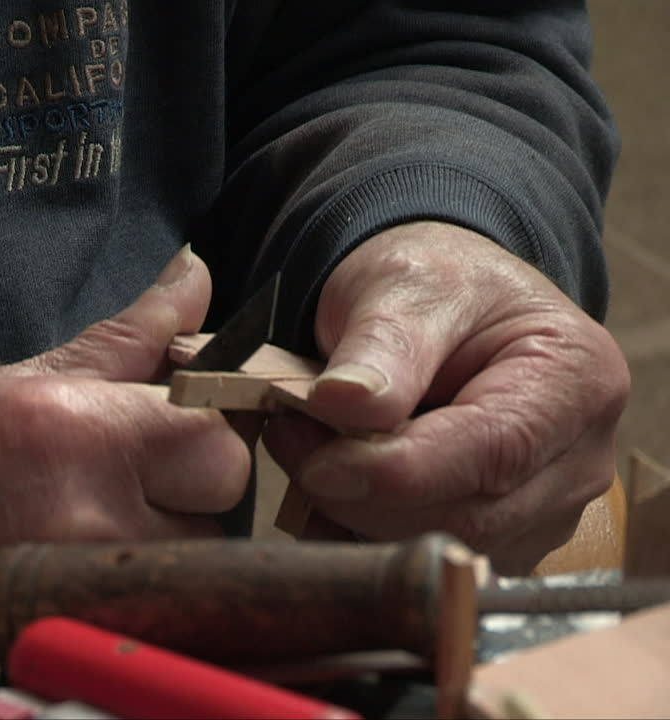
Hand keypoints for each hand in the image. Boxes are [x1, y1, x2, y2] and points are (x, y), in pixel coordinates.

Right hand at [0, 246, 248, 658]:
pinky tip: (85, 562)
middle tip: (150, 476)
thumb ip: (124, 339)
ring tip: (105, 520)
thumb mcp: (19, 377)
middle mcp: (82, 516)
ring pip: (191, 564)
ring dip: (172, 541)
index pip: (215, 434)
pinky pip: (142, 608)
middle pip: (220, 506)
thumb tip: (193, 280)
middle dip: (199, 487)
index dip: (209, 426)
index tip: (183, 424)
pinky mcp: (55, 633)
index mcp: (73, 433)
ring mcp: (69, 588)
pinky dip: (133, 585)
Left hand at [263, 222, 628, 573]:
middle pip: (467, 516)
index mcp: (576, 381)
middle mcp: (577, 459)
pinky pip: (422, 556)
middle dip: (363, 494)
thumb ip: (382, 344)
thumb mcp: (405, 285)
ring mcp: (544, 509)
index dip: (394, 471)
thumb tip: (343, 404)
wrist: (439, 305)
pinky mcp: (500, 538)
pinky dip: (360, 531)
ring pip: (440, 546)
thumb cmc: (434, 286)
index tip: (316, 462)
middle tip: (289, 442)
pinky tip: (330, 484)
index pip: (491, 453)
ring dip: (355, 515)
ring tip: (306, 449)